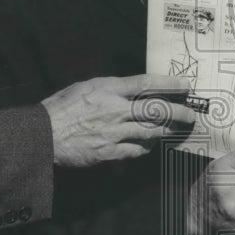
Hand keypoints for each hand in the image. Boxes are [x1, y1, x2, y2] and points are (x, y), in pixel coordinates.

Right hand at [41, 74, 195, 166]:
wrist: (42, 135)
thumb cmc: (60, 107)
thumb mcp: (85, 87)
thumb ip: (109, 89)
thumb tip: (129, 90)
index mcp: (108, 89)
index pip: (147, 83)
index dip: (169, 83)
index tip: (185, 86)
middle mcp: (116, 109)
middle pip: (156, 110)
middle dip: (178, 112)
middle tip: (191, 114)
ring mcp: (114, 132)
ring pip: (151, 132)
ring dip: (166, 131)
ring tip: (176, 130)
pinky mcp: (109, 152)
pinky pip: (136, 151)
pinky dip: (146, 148)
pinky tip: (150, 146)